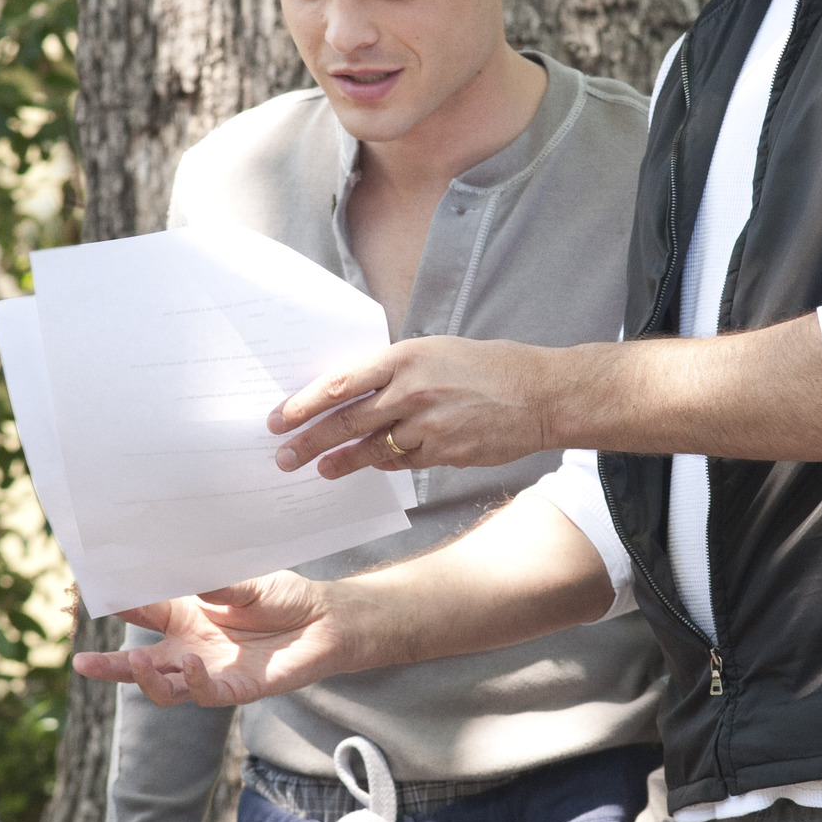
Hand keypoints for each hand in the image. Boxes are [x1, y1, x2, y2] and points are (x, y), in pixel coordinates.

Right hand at [71, 571, 347, 706]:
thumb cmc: (283, 597)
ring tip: (138, 663)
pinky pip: (204, 694)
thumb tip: (191, 576)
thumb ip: (221, 584)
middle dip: (109, 668)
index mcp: (185, 616)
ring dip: (146, 680)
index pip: (141, 613)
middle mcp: (189, 647)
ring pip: (163, 688)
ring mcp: (209, 672)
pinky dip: (192, 682)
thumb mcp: (248, 581)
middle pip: (139, 664)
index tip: (89, 594)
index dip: (116, 605)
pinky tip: (190, 664)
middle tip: (80, 664)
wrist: (324, 621)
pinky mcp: (235, 689)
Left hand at [268, 335, 559, 478]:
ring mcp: (428, 426)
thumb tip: (354, 391)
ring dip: (339, 462)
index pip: (341, 382)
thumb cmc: (488, 367)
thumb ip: (396, 371)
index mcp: (406, 357)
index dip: (305, 403)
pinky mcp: (444, 453)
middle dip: (309, 441)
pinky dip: (382, 463)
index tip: (280, 417)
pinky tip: (367, 465)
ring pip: (370, 449)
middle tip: (283, 455)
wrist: (541, 394)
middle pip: (347, 421)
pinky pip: (402, 462)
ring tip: (318, 469)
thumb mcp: (436, 352)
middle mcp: (412, 391)